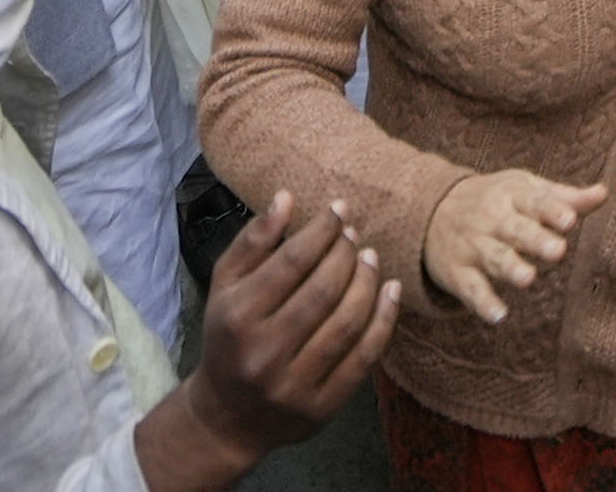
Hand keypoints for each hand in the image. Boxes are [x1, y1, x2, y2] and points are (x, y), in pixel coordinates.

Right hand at [161, 191, 399, 482]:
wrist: (228, 417)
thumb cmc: (229, 337)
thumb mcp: (225, 286)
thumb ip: (253, 241)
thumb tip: (287, 197)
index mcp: (238, 317)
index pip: (292, 262)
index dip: (322, 231)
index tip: (339, 210)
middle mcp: (265, 353)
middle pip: (323, 290)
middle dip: (346, 254)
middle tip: (354, 234)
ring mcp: (294, 385)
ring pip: (347, 322)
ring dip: (367, 282)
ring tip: (371, 257)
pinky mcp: (322, 408)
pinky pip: (363, 358)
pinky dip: (383, 320)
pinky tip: (390, 291)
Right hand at [422, 166, 607, 324]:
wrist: (431, 210)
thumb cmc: (495, 200)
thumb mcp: (525, 190)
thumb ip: (565, 197)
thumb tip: (604, 193)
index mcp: (512, 195)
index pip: (535, 201)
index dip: (553, 210)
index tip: (571, 219)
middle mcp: (492, 220)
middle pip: (516, 230)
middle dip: (535, 240)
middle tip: (557, 251)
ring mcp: (474, 247)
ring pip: (494, 259)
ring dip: (511, 269)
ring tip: (528, 278)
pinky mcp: (459, 274)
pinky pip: (471, 290)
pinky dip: (483, 303)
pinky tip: (499, 316)